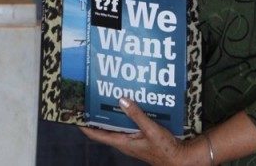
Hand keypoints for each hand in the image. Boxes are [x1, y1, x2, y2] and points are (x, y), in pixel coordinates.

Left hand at [79, 99, 205, 165]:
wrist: (180, 159)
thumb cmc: (165, 150)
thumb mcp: (151, 130)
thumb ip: (137, 115)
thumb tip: (121, 100)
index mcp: (122, 142)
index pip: (96, 134)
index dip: (84, 125)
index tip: (75, 114)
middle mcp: (123, 141)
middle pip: (104, 127)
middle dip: (97, 114)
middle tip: (89, 99)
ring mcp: (131, 139)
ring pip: (117, 124)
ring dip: (112, 112)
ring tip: (106, 96)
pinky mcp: (139, 137)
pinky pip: (128, 124)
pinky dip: (126, 114)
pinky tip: (128, 103)